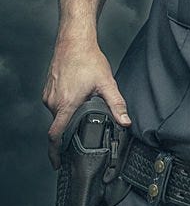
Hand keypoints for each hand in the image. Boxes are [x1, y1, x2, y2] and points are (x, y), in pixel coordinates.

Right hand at [42, 33, 130, 168]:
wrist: (74, 42)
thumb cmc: (88, 60)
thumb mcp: (107, 84)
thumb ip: (117, 105)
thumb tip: (125, 122)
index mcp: (65, 104)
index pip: (55, 135)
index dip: (55, 152)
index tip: (57, 163)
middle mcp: (53, 102)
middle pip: (59, 126)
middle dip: (69, 133)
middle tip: (82, 135)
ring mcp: (48, 96)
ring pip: (57, 115)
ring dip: (68, 118)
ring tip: (83, 113)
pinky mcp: (48, 90)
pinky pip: (55, 105)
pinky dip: (65, 108)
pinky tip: (77, 101)